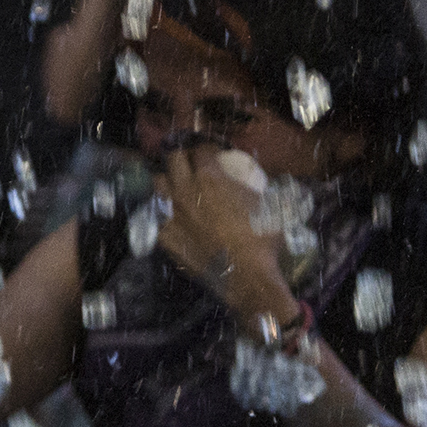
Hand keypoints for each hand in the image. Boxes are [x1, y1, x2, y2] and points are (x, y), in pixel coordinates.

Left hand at [155, 146, 295, 327]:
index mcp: (209, 177)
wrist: (247, 277)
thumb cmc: (262, 238)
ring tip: (178, 186)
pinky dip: (165, 212)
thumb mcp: (268, 203)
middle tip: (193, 164)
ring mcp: (171, 214)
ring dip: (168, 180)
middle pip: (173, 158)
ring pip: (158, 183)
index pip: (201, 150)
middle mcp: (185, 190)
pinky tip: (174, 217)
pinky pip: (157, 216)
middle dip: (183, 157)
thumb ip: (255, 186)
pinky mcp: (165, 237)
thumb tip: (256, 180)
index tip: (215, 154)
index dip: (209, 149)